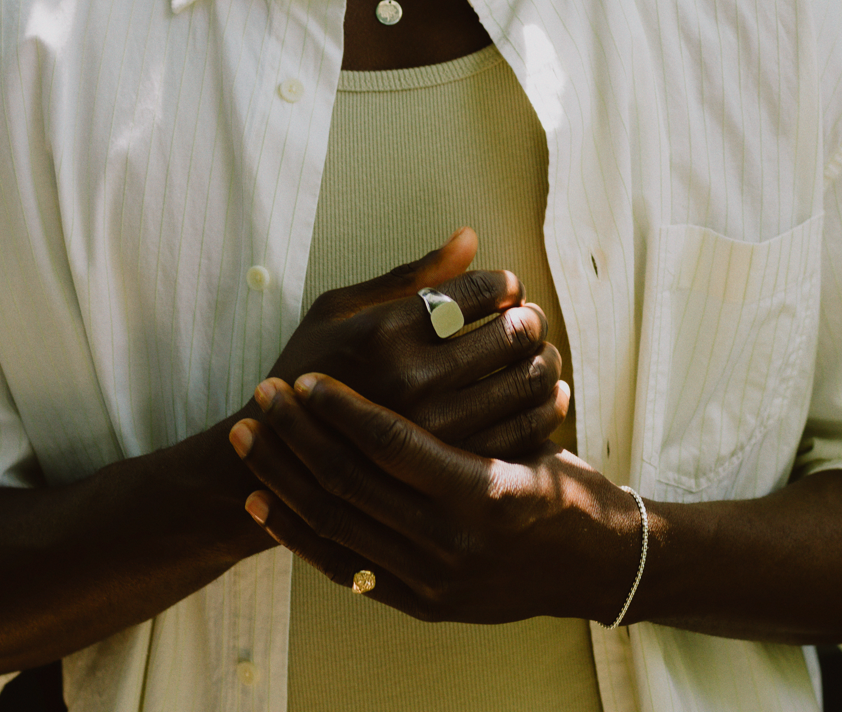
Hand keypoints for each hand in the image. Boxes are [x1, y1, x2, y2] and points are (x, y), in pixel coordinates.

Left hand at [229, 373, 640, 625]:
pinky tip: (264, 500)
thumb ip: (488, 345)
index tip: (305, 377)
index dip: (341, 408)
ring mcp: (432, 578)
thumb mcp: (538, 413)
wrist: (591, 567)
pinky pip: (340, 567)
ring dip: (284, 476)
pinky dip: (296, 533)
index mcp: (484, 490)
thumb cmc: (560, 477)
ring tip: (251, 435)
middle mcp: (455, 542)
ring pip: (336, 523)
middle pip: (352, 482)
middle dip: (297, 435)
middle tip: (262, 394)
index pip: (392, 444)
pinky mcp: (417, 600)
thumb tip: (463, 240)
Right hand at [267, 227, 567, 457]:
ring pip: (525, 383)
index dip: (505, 284)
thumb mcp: (341, 308)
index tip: (507, 288)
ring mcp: (434, 430)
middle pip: (511, 334)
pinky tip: (546, 392)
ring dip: (544, 359)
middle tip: (528, 318)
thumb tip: (470, 236)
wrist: (282, 457)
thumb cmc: (310, 367)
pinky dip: (546, 407)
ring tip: (539, 352)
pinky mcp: (450, 470)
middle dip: (530, 318)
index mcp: (386, 330)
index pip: (479, 291)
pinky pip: (523, 432)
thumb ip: (411, 274)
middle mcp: (412, 378)